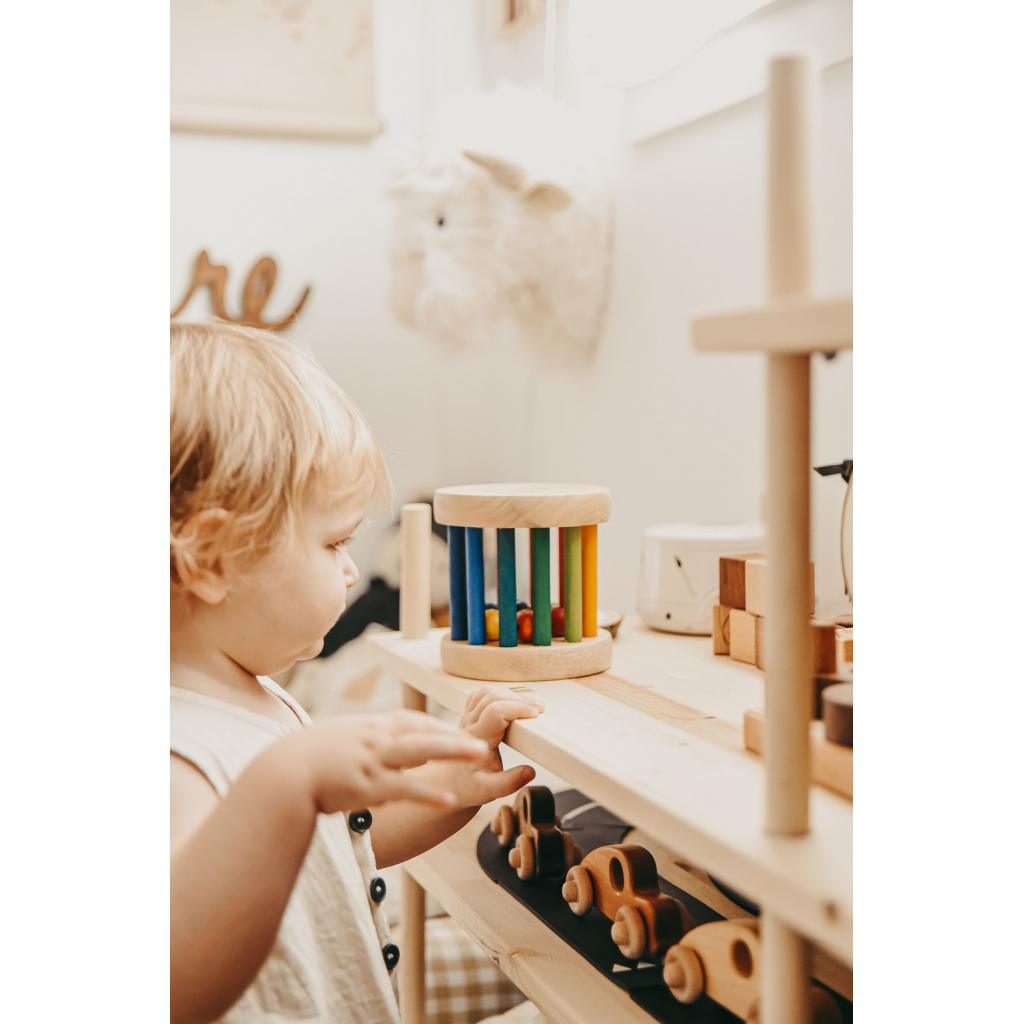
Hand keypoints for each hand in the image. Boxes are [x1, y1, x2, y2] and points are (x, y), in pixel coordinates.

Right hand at [284, 710, 490, 814]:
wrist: (282, 772)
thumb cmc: (304, 758)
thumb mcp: (337, 740)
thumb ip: (360, 742)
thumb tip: (373, 748)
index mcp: (369, 727)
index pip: (411, 721)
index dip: (437, 726)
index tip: (459, 730)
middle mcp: (376, 739)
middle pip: (423, 730)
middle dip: (455, 733)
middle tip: (485, 735)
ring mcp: (373, 760)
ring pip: (421, 751)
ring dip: (452, 750)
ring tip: (480, 754)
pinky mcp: (368, 786)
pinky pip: (404, 788)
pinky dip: (428, 793)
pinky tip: (449, 799)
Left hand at [444, 687, 544, 807]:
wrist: (448, 783)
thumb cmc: (466, 786)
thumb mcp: (488, 791)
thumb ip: (509, 782)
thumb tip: (530, 771)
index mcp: (476, 740)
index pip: (495, 711)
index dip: (517, 708)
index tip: (536, 714)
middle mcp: (469, 724)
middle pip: (492, 696)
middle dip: (519, 699)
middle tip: (539, 709)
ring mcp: (467, 717)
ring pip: (486, 692)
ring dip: (510, 694)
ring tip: (529, 705)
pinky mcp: (469, 715)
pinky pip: (481, 695)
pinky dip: (499, 693)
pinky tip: (512, 701)